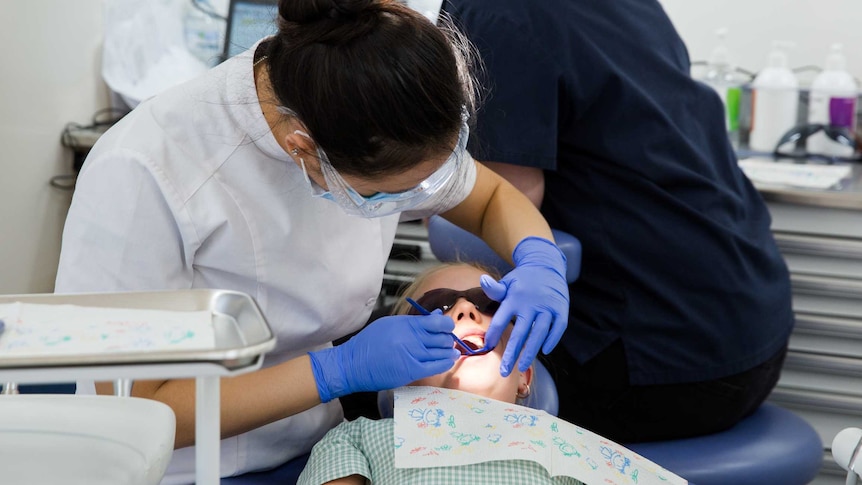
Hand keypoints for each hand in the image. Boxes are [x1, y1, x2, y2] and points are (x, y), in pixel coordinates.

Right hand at [309, 312, 458, 402]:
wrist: (353, 364)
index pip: (437, 321)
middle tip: (446, 342)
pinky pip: (437, 366)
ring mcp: (412, 354)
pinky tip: (448, 360)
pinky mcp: (411, 371)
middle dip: (447, 339)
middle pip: (442, 337)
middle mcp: (411, 338)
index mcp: (405, 324)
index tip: (447, 327)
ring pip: (442, 352)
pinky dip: (446, 363)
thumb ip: (414, 321)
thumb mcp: (390, 324)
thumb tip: (436, 316)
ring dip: (449, 351)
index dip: (447, 324)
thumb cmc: (369, 343)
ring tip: (450, 351)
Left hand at [481, 236, 568, 375]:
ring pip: (539, 333)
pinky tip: (544, 351)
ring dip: (531, 351)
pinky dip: (552, 340)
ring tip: (522, 367)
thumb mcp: (507, 282)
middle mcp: (531, 304)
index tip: (487, 348)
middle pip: (520, 332)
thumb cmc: (522, 280)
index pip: (501, 320)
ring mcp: (548, 307)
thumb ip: (494, 289)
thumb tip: (483, 281)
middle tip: (503, 371)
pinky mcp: (561, 310)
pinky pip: (558, 328)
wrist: (546, 265)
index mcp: (514, 298)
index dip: (494, 335)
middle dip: (512, 353)